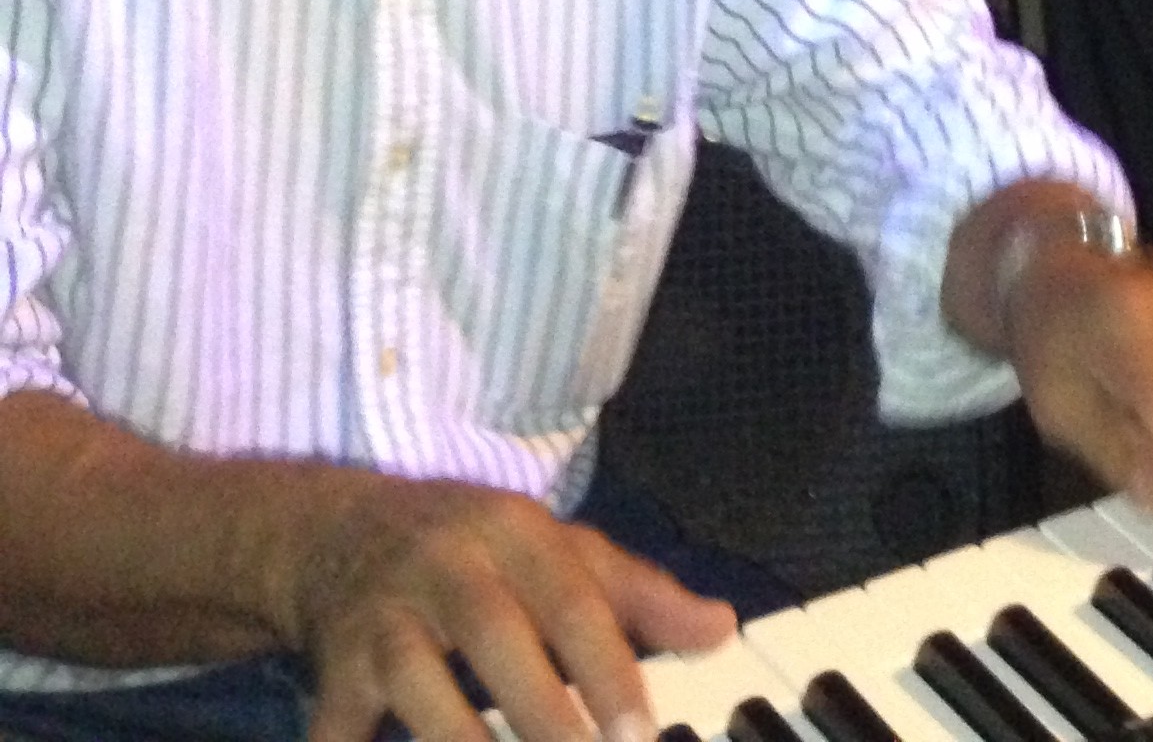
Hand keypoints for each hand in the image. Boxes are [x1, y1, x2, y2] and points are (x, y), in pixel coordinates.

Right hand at [280, 471, 733, 741]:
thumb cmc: (477, 552)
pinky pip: (338, 723)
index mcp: (515, 534)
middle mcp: (448, 564)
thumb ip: (638, 595)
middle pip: (497, 634)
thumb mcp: (560, 553)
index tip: (641, 735)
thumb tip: (720, 628)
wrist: (340, 532)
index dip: (609, 667)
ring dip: (458, 739)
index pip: (573, 598)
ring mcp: (383, 615)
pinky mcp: (332, 668)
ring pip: (420, 681)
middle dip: (541, 710)